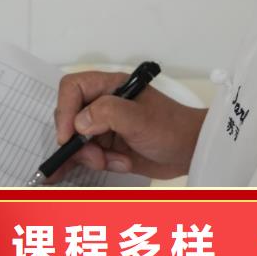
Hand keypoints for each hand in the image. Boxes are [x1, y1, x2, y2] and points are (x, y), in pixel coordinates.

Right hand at [50, 71, 207, 181]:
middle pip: (70, 117)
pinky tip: (105, 168)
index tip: (69, 135)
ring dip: (90, 156)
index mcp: (110, 87)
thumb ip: (108, 113)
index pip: (73, 88)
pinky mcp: (109, 147)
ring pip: (77, 141)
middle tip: (96, 157)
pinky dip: (91, 165)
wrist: (191, 151)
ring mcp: (105, 127)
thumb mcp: (140, 118)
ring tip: (113, 162)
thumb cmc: (172, 128)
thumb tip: (79, 122)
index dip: (65, 109)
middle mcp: (104, 104)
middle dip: (78, 141)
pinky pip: (88, 156)